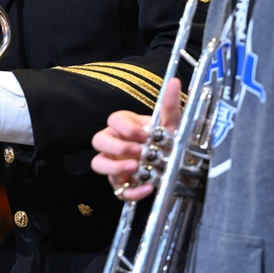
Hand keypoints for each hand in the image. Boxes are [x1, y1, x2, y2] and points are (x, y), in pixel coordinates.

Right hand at [90, 77, 181, 201]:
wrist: (175, 163)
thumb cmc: (167, 140)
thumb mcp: (172, 123)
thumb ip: (170, 104)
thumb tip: (174, 81)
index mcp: (124, 126)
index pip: (112, 120)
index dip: (125, 127)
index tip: (144, 134)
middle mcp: (114, 144)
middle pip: (98, 140)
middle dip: (117, 146)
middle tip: (138, 151)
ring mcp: (114, 164)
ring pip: (98, 163)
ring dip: (113, 167)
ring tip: (135, 168)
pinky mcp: (121, 184)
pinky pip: (118, 190)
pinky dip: (132, 191)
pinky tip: (148, 188)